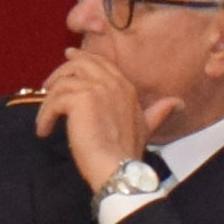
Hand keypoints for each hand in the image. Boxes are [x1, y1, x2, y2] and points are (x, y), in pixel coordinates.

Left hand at [32, 46, 153, 193]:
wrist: (119, 167)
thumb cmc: (128, 151)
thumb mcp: (147, 127)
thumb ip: (159, 111)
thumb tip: (179, 103)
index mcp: (126, 86)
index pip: (101, 62)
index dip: (83, 58)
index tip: (68, 57)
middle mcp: (112, 83)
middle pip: (80, 64)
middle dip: (60, 72)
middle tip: (47, 86)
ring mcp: (96, 89)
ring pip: (62, 83)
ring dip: (48, 102)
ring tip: (45, 119)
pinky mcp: (80, 100)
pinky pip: (54, 101)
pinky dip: (45, 116)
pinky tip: (44, 130)